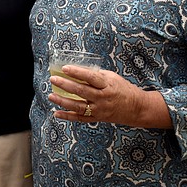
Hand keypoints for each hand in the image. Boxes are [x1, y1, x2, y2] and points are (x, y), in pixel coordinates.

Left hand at [49, 64, 170, 128]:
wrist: (136, 108)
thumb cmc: (122, 89)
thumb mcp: (112, 77)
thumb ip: (96, 74)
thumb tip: (77, 69)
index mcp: (107, 85)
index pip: (90, 77)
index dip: (77, 72)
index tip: (65, 68)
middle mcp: (102, 98)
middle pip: (81, 91)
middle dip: (65, 85)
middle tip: (53, 79)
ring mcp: (99, 110)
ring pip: (78, 106)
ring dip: (63, 102)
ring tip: (51, 96)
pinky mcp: (97, 118)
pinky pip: (80, 118)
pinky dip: (67, 117)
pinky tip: (56, 113)